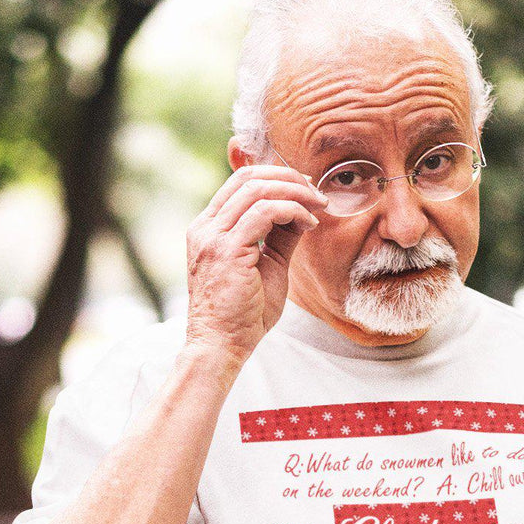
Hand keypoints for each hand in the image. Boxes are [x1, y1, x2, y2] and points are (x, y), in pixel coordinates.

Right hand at [184, 164, 328, 369]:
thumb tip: (302, 211)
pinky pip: (265, 213)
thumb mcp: (266, 266)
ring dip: (295, 193)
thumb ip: (279, 237)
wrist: (221, 346)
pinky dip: (293, 211)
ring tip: (319, 206)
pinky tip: (309, 223)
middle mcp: (205, 227)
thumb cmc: (242, 314)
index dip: (276, 177)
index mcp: (208, 228)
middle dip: (289, 178)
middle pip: (248, 178)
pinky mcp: (226, 250)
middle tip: (317, 193)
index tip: (306, 189)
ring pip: (257, 190)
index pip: (240, 182)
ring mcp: (212, 237)